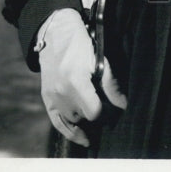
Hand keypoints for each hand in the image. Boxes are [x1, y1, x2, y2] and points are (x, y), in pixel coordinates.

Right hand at [36, 8, 126, 146]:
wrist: (56, 33)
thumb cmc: (81, 43)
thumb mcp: (99, 59)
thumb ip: (110, 84)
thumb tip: (123, 105)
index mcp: (75, 81)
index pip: (95, 111)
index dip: (108, 112)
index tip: (116, 108)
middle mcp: (61, 93)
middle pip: (85, 116)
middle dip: (99, 114)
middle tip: (109, 108)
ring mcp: (52, 97)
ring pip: (74, 120)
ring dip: (86, 119)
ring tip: (97, 115)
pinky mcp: (47, 98)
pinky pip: (58, 123)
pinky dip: (70, 132)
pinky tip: (83, 138)